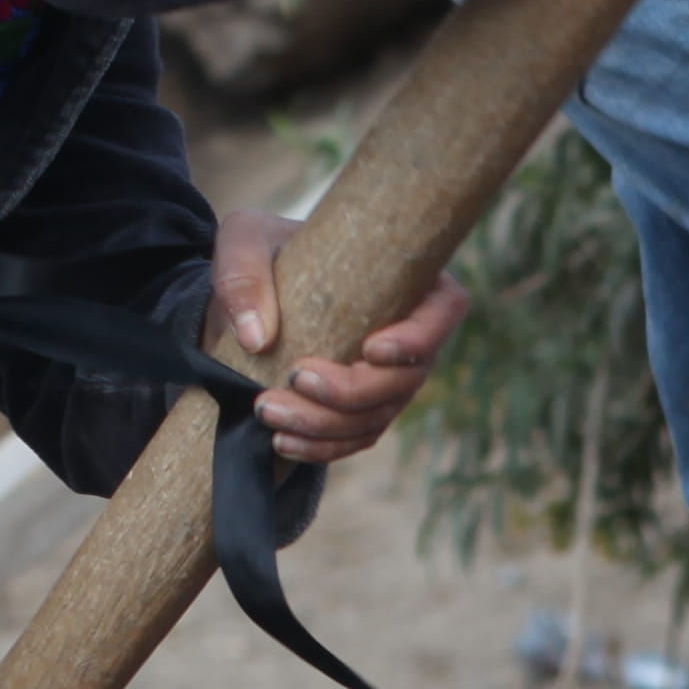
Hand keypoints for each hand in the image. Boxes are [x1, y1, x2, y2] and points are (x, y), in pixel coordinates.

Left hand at [205, 209, 467, 465]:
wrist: (249, 292)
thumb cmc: (263, 250)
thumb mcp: (243, 241)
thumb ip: (243, 276)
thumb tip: (257, 339)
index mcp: (406, 279)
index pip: (444, 311)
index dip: (418, 339)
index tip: (371, 348)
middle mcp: (407, 334)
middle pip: (406, 379)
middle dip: (352, 391)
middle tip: (295, 378)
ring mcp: (388, 378)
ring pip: (376, 416)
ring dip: (326, 425)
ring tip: (269, 411)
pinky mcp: (360, 408)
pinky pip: (354, 439)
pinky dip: (321, 447)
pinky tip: (282, 441)